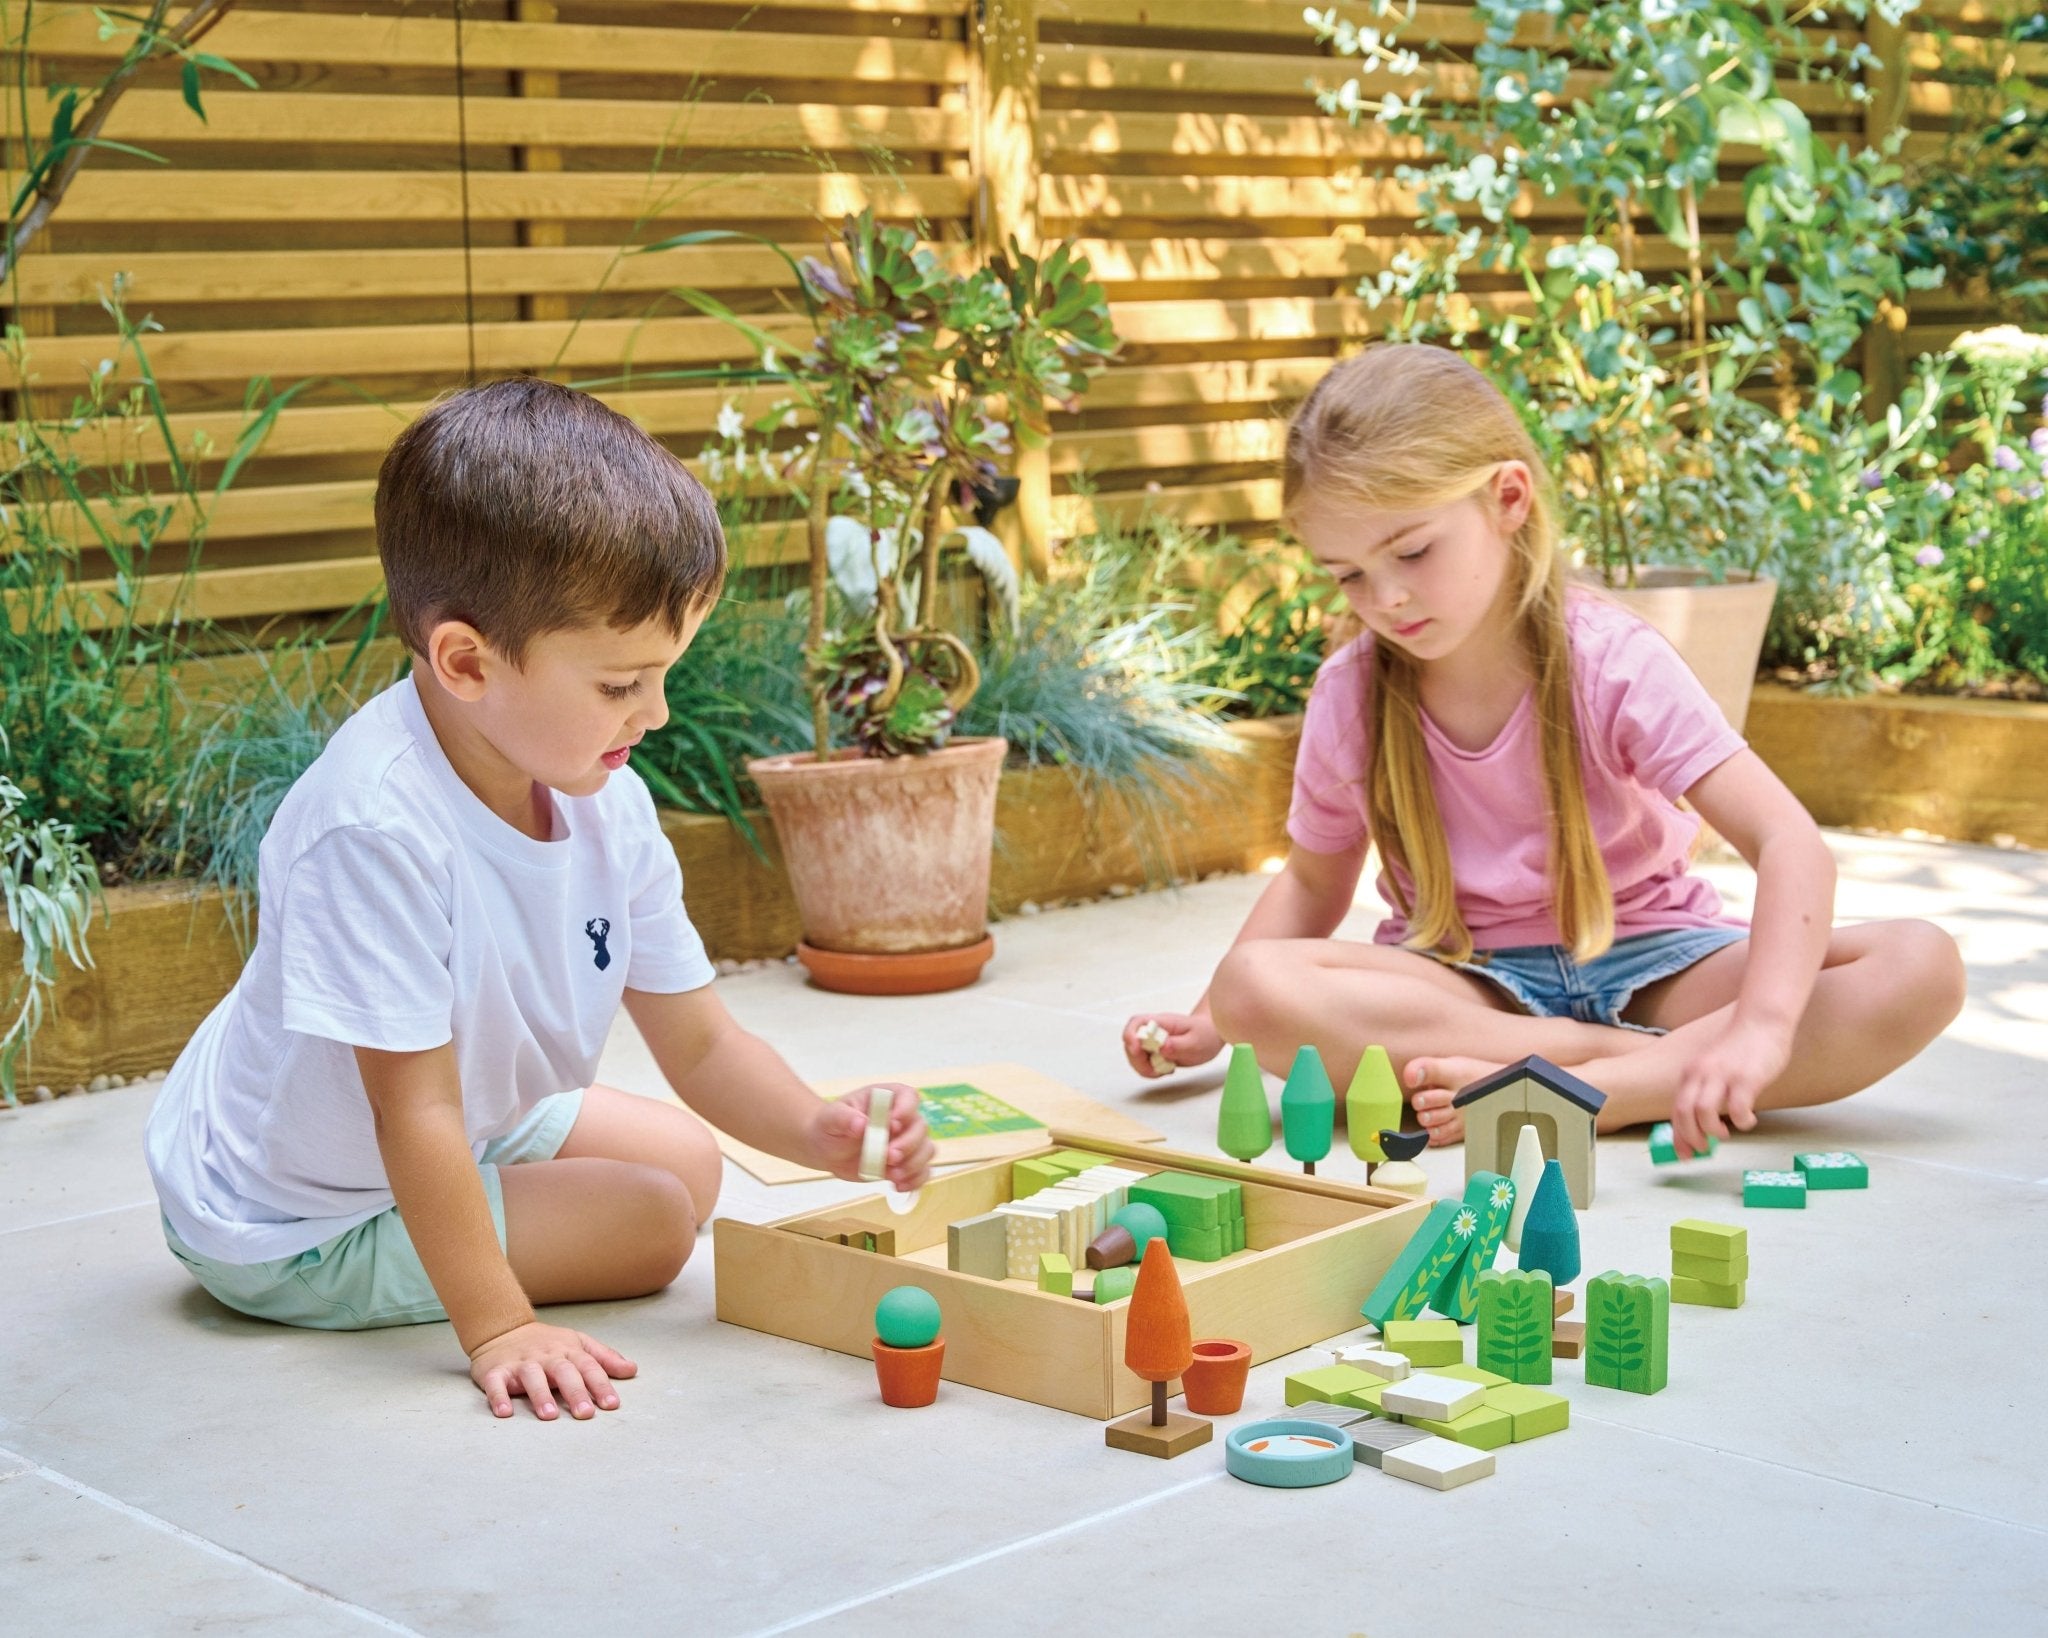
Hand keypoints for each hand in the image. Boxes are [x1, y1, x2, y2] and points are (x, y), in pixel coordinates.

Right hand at [468, 1321, 635, 1420]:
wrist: (503, 1329)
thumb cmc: (546, 1343)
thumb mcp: (578, 1344)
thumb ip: (604, 1358)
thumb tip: (632, 1370)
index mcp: (568, 1350)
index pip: (588, 1366)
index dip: (600, 1384)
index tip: (611, 1404)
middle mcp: (546, 1356)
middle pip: (563, 1371)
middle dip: (575, 1392)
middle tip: (585, 1414)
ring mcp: (521, 1363)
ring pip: (531, 1376)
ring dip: (540, 1395)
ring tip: (549, 1415)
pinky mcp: (495, 1371)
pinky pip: (496, 1383)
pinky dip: (499, 1397)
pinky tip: (505, 1412)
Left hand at [813, 1082, 933, 1190]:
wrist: (827, 1149)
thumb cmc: (830, 1126)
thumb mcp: (831, 1118)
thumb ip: (845, 1118)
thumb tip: (862, 1124)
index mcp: (886, 1099)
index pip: (908, 1096)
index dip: (906, 1109)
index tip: (892, 1124)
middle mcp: (902, 1118)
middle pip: (921, 1127)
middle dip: (908, 1144)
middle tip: (889, 1157)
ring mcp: (905, 1141)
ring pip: (926, 1150)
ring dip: (913, 1164)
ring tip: (892, 1175)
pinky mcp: (904, 1163)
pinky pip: (922, 1171)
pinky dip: (915, 1180)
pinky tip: (897, 1186)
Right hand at [1121, 1012, 1222, 1077]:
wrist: (1210, 1035)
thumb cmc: (1204, 1034)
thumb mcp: (1196, 1041)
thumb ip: (1178, 1045)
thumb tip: (1161, 1047)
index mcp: (1162, 1022)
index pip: (1137, 1023)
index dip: (1131, 1036)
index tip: (1137, 1050)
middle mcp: (1153, 1030)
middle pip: (1131, 1042)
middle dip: (1137, 1059)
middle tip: (1155, 1070)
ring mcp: (1151, 1042)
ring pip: (1134, 1056)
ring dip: (1143, 1068)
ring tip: (1163, 1070)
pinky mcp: (1153, 1052)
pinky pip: (1143, 1064)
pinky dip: (1150, 1071)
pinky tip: (1166, 1070)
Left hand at [1671, 1020, 1789, 1157]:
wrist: (1761, 1020)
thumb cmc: (1740, 1048)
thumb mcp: (1712, 1066)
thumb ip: (1705, 1087)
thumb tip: (1703, 1120)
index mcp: (1691, 1073)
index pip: (1677, 1109)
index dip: (1678, 1136)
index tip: (1684, 1155)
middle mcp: (1702, 1074)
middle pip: (1684, 1112)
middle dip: (1690, 1137)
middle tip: (1703, 1149)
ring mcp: (1723, 1075)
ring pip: (1704, 1111)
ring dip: (1712, 1131)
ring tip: (1725, 1134)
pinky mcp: (1746, 1078)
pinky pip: (1738, 1108)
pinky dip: (1741, 1122)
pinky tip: (1748, 1121)